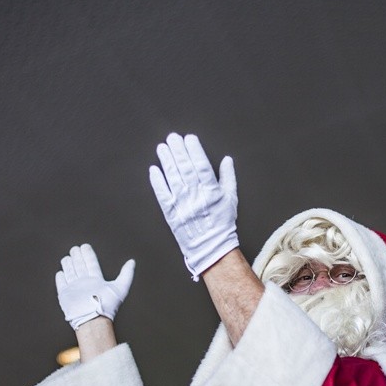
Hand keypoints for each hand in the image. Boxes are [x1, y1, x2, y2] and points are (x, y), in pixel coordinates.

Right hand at [55, 244, 135, 329]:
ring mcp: (75, 289)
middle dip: (78, 257)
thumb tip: (132, 261)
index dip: (88, 255)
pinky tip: (60, 273)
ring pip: (71, 273)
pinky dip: (61, 278)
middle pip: (80, 267)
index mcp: (97, 281)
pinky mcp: (66, 295)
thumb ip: (127, 274)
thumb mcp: (121, 287)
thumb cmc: (108, 305)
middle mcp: (85, 284)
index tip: (85, 246)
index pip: (91, 264)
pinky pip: (62, 284)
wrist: (93, 319)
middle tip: (75, 248)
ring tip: (67, 257)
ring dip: (69, 265)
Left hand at [149, 132, 238, 279]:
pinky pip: (162, 194)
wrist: (211, 247)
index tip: (189, 138)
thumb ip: (228, 178)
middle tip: (172, 138)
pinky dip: (157, 181)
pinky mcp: (171, 213)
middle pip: (185, 167)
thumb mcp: (231, 199)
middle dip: (178, 150)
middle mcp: (196, 196)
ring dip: (166, 160)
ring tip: (162, 148)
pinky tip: (154, 169)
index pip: (201, 165)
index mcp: (211, 191)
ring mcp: (182, 204)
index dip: (194, 150)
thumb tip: (226, 160)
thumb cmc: (222, 223)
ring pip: (172, 177)